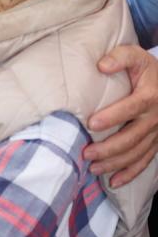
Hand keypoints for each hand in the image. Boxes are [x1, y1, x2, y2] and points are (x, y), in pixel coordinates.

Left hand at [84, 46, 157, 186]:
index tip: (92, 124)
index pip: (132, 107)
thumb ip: (119, 57)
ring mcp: (156, 132)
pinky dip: (130, 173)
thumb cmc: (145, 68)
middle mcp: (155, 117)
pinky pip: (145, 161)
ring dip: (116, 163)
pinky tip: (113, 181)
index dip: (113, 116)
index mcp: (150, 95)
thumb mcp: (135, 55)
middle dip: (109, 147)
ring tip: (93, 168)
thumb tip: (101, 65)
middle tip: (86, 153)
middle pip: (133, 136)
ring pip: (137, 152)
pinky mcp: (155, 142)